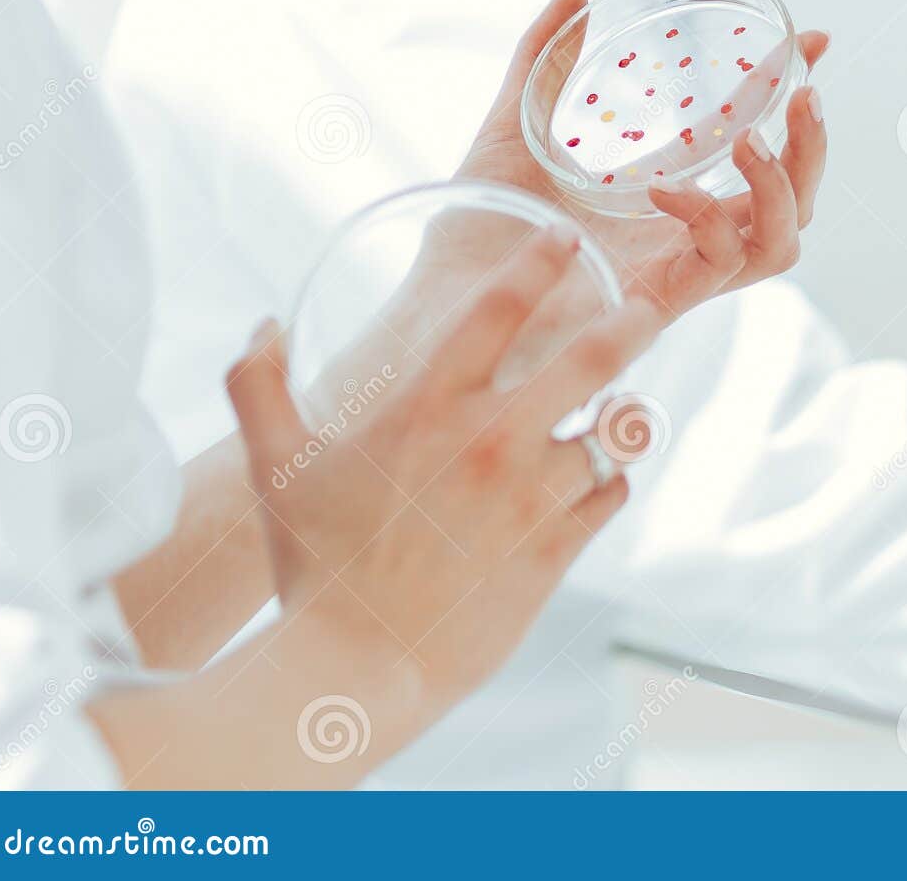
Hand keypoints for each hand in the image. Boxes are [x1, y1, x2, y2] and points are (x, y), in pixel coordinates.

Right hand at [226, 228, 660, 710]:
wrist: (356, 667)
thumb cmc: (314, 565)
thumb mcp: (272, 467)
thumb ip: (258, 383)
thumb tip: (264, 320)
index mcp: (427, 406)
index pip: (499, 309)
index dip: (539, 263)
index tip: (565, 239)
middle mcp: (490, 440)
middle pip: (592, 357)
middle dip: (631, 321)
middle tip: (648, 305)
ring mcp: (530, 496)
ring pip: (610, 431)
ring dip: (615, 417)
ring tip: (614, 412)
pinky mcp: (556, 550)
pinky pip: (611, 494)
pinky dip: (610, 481)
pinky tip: (594, 480)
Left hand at [458, 0, 831, 322]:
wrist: (439, 299)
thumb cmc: (475, 228)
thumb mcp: (513, 125)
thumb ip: (543, 61)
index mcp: (669, 202)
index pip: (758, 154)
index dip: (795, 101)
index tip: (814, 42)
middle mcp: (685, 241)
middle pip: (793, 205)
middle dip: (814, 148)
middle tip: (805, 94)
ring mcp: (677, 274)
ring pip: (782, 242)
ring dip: (784, 186)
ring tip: (752, 140)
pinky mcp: (658, 304)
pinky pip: (721, 266)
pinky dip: (709, 218)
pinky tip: (667, 189)